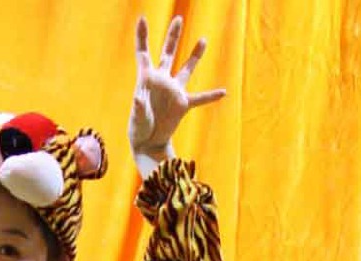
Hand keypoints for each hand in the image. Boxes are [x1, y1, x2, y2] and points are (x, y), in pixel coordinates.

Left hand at [129, 15, 226, 157]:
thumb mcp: (137, 118)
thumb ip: (138, 107)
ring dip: (195, 55)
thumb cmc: (138, 128)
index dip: (142, 35)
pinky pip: (200, 99)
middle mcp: (161, 80)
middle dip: (173, 36)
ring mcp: (174, 90)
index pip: (143, 52)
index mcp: (146, 78)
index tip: (142, 18)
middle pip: (167, 52)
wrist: (149, 141)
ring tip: (203, 40)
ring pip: (186, 68)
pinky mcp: (183, 104)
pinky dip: (211, 96)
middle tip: (179, 19)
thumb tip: (138, 99)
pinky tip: (223, 92)